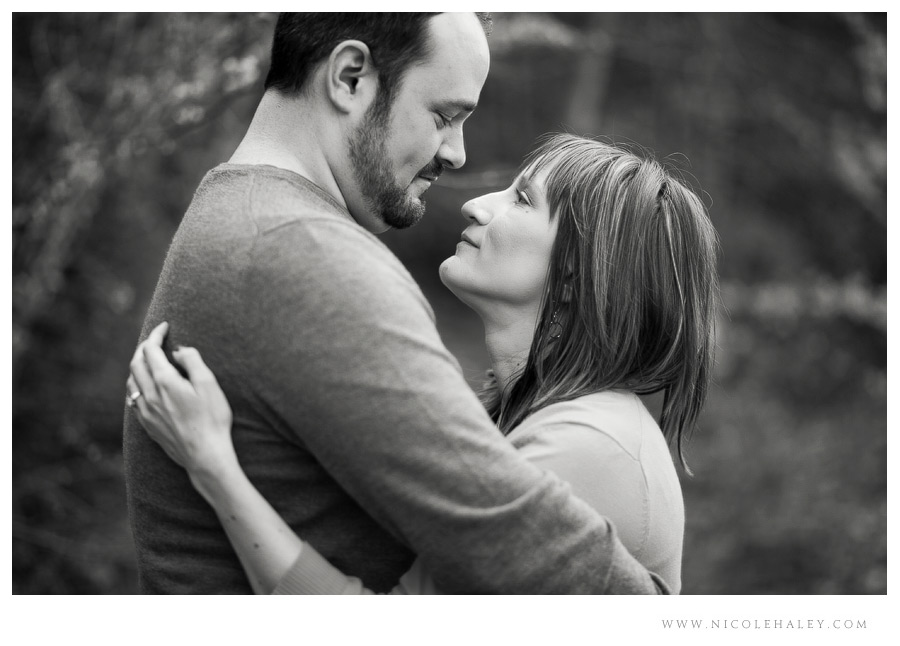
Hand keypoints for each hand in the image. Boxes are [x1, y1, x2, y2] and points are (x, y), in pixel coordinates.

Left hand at [127, 322, 237, 480]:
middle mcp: (149, 395)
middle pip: (136, 364)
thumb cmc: (213, 419)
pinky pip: (134, 399)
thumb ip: (192, 361)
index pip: (151, 350)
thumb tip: (178, 351)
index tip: (165, 326)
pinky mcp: (148, 425)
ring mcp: (146, 412)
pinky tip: (146, 388)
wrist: (205, 456)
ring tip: (149, 360)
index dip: (156, 335)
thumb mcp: (209, 384)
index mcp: (164, 382)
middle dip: (144, 347)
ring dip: (137, 366)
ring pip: (131, 381)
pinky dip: (137, 385)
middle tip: (156, 340)